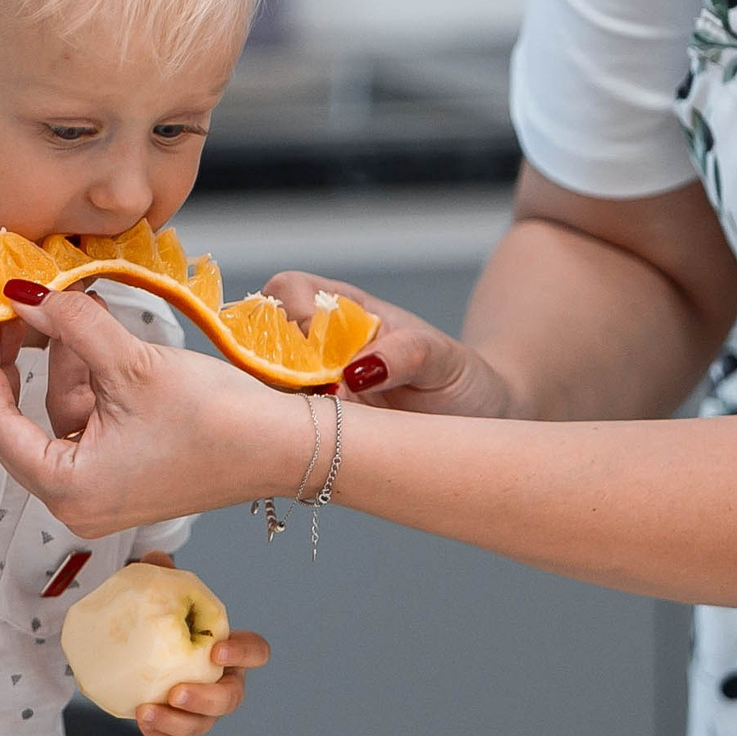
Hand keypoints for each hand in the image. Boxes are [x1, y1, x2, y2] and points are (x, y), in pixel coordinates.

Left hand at [0, 284, 303, 537]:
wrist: (285, 447)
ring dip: (63, 364)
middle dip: (20, 363)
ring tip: (74, 308)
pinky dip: (90, 382)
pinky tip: (99, 339)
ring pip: (58, 418)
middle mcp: (77, 503)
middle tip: (14, 311)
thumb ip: (70, 324)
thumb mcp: (131, 362)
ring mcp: (103, 493)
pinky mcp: (127, 475)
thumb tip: (24, 295)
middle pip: (22, 424)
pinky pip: (89, 424)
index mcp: (69, 490)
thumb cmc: (217, 421)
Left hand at [132, 552, 267, 735]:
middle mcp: (221, 681)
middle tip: (178, 692)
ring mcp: (202, 709)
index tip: (216, 650)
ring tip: (147, 712)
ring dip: (178, 722)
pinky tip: (142, 721)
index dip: (243, 655)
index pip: (255, 651)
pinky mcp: (178, 725)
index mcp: (228, 648)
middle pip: (232, 698)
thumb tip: (157, 561)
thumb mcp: (161, 594)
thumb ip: (163, 576)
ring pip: (204, 725)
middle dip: (208, 699)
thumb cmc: (160, 619)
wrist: (135, 647)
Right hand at [265, 272, 514, 419]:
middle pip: (260, 336)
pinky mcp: (317, 427)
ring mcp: (315, 387)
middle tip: (310, 398)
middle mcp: (321, 346)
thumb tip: (352, 371)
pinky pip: (283, 425)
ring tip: (319, 425)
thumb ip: (403, 355)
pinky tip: (315, 446)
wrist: (476, 421)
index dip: (289, 312)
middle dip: (268, 365)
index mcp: (347, 311)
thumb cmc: (460, 377)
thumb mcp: (442, 359)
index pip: (290, 289)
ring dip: (277, 405)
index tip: (312, 349)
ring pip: (263, 385)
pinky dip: (287, 435)